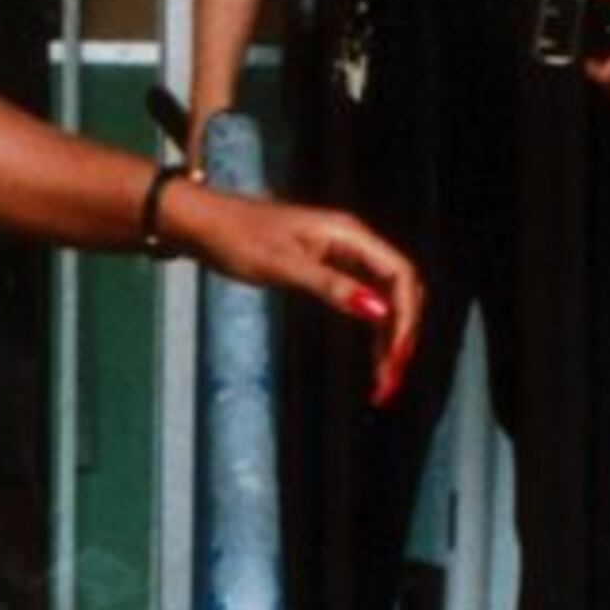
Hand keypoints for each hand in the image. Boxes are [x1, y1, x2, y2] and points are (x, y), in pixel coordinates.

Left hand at [162, 182, 425, 407]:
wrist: (204, 224)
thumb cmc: (237, 238)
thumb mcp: (283, 267)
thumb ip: (332, 287)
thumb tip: (379, 311)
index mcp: (349, 234)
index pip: (400, 275)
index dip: (406, 318)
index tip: (396, 357)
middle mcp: (353, 243)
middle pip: (399, 291)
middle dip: (401, 336)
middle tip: (388, 382)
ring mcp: (343, 256)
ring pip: (384, 301)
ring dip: (388, 341)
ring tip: (382, 385)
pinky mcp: (329, 270)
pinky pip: (363, 302)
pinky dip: (371, 333)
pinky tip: (370, 361)